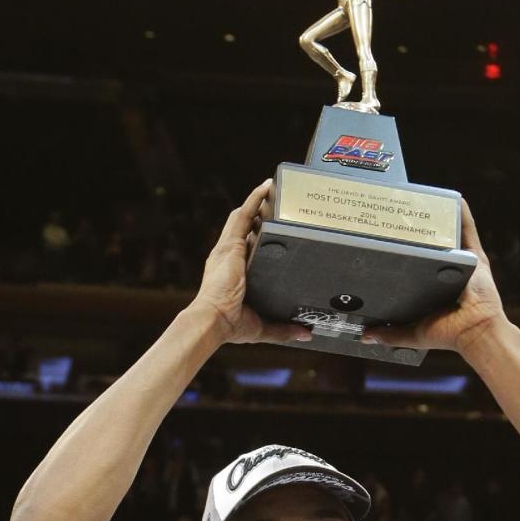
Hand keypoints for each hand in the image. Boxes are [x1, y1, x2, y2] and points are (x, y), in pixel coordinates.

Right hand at [192, 182, 312, 347]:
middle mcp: (229, 256)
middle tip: (280, 203)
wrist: (214, 320)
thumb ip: (283, 329)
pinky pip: (244, 215)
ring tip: (275, 188)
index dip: (257, 235)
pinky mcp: (231, 244)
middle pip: (246, 228)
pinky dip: (255, 199)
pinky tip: (267, 186)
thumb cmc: (230, 324)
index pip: (247, 246)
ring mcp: (229, 248)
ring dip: (259, 202)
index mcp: (233, 272)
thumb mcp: (262, 326)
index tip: (273, 229)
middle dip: (260, 215)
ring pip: (245, 217)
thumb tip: (306, 334)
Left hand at [363, 201, 508, 359]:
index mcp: (432, 288)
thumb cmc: (449, 333)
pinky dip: (462, 212)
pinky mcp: (474, 256)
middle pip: (429, 246)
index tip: (381, 241)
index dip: (400, 254)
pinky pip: (468, 229)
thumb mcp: (414, 334)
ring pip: (447, 234)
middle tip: (397, 217)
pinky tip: (453, 198)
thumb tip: (364, 336)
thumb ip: (391, 334)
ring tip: (420, 202)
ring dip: (436, 218)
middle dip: (416, 231)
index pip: (413, 266)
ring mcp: (461, 262)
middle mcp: (446, 272)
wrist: (475, 330)